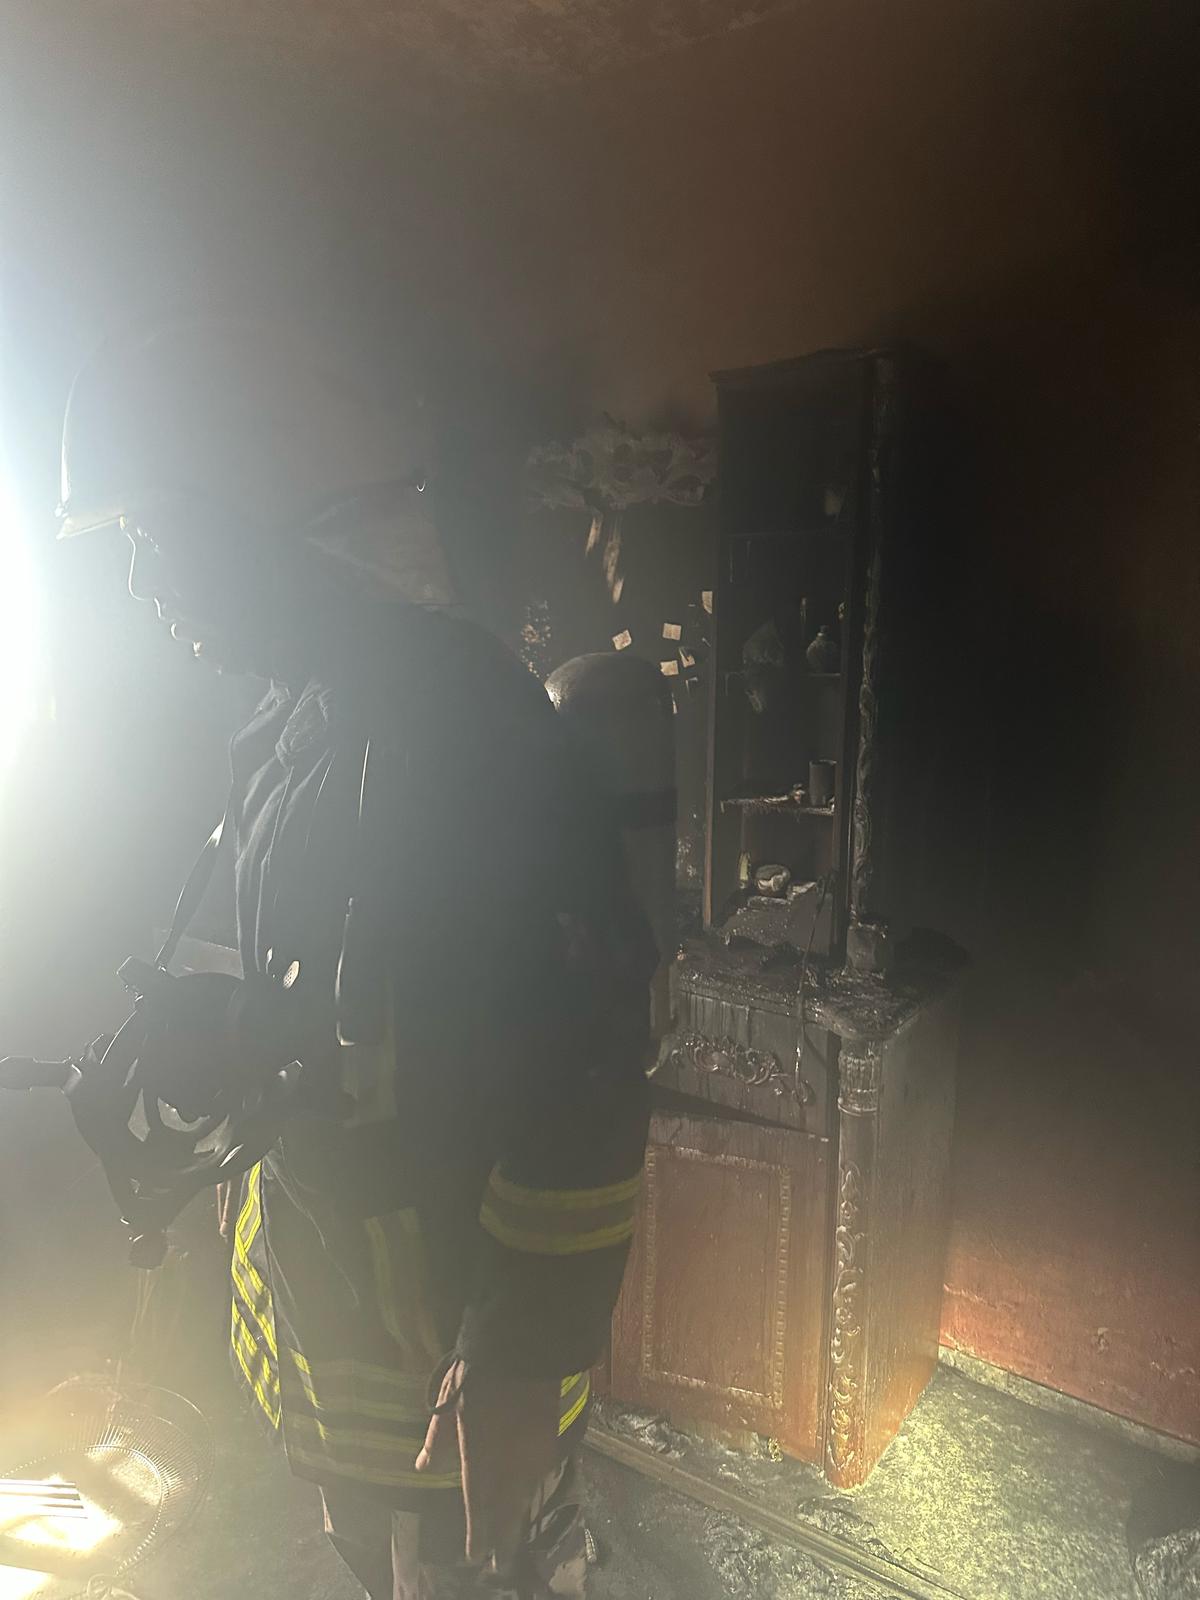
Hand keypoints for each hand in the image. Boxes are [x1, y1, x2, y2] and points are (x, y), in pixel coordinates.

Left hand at [415, 1360, 561, 1571]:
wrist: (520, 1348)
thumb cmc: (474, 1376)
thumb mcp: (446, 1408)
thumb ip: (437, 1443)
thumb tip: (423, 1468)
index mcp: (479, 1461)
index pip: (477, 1509)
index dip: (477, 1536)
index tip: (475, 1557)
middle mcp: (508, 1466)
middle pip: (506, 1511)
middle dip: (503, 1539)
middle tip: (502, 1565)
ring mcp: (533, 1453)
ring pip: (526, 1494)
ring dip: (519, 1515)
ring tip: (514, 1533)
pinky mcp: (550, 1437)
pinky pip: (541, 1472)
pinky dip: (534, 1486)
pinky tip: (532, 1489)